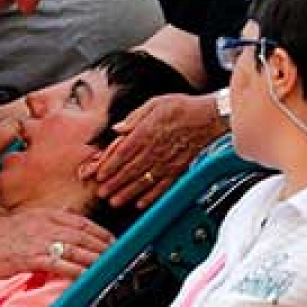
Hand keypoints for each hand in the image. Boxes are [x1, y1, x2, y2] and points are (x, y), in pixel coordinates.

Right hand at [0, 208, 113, 280]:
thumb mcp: (24, 219)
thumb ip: (46, 218)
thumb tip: (66, 213)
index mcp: (43, 214)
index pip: (79, 221)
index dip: (98, 230)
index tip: (110, 238)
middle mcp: (44, 224)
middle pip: (82, 234)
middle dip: (102, 245)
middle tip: (116, 254)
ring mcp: (38, 240)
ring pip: (75, 249)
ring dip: (94, 258)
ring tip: (108, 266)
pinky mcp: (31, 257)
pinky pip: (60, 264)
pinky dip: (76, 270)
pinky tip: (86, 276)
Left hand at [86, 93, 225, 208]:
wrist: (208, 117)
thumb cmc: (181, 108)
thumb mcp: (154, 104)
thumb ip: (134, 117)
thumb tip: (117, 128)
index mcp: (145, 133)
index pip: (122, 153)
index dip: (109, 166)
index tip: (99, 175)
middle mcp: (154, 150)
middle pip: (129, 170)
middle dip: (113, 184)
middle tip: (102, 194)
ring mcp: (166, 162)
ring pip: (143, 181)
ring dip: (127, 193)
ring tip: (115, 202)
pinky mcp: (178, 169)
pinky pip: (163, 186)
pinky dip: (152, 196)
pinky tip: (141, 203)